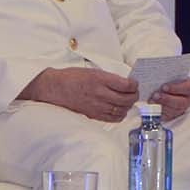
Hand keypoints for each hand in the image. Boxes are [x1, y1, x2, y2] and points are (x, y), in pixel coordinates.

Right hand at [19, 67, 139, 122]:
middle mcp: (100, 93)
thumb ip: (109, 78)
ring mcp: (97, 106)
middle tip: (134, 93)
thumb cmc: (72, 77)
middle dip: (134, 96)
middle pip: (127, 99)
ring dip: (128, 106)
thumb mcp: (92, 71)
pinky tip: (119, 110)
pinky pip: (113, 118)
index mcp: (100, 79)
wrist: (54, 88)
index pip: (126, 85)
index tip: (135, 84)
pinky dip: (120, 114)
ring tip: (127, 101)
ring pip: (122, 109)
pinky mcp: (93, 115)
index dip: (134, 85)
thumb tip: (125, 83)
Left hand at [150, 76, 189, 121]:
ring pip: (174, 111)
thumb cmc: (170, 81)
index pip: (186, 88)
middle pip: (180, 102)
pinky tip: (153, 108)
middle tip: (156, 95)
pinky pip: (168, 117)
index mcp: (189, 87)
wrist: (169, 89)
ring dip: (162, 106)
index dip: (175, 88)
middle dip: (167, 99)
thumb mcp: (171, 76)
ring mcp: (181, 108)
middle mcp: (188, 99)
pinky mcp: (173, 115)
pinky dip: (160, 113)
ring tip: (152, 101)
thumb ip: (167, 77)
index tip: (164, 86)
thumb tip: (157, 75)